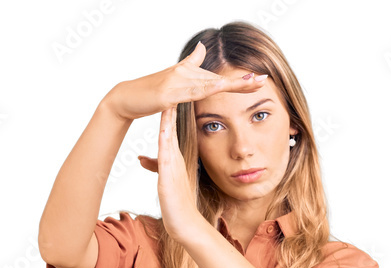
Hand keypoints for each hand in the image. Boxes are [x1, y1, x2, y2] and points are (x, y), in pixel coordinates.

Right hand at [105, 40, 265, 121]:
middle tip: (264, 80)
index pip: (219, 78)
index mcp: (190, 74)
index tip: (260, 80)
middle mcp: (185, 74)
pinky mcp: (167, 93)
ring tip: (250, 84)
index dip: (240, 80)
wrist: (126, 99)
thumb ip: (190, 63)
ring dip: (230, 85)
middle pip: (219, 80)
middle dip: (242, 82)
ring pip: (208, 85)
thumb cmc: (150, 92)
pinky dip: (204, 90)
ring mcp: (176, 82)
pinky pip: (189, 93)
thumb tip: (203, 46)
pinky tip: (218, 88)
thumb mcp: (173, 78)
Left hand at [145, 103, 202, 241]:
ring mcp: (173, 163)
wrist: (185, 223)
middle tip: (176, 85)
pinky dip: (166, 136)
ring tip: (170, 95)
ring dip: (170, 116)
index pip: (171, 127)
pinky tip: (164, 124)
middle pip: (172, 125)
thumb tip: (141, 158)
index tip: (168, 90)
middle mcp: (175, 156)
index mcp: (174, 156)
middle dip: (173, 105)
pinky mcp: (169, 173)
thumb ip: (153, 165)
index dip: (169, 108)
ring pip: (171, 134)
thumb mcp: (163, 179)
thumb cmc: (175, 204)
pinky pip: (167, 151)